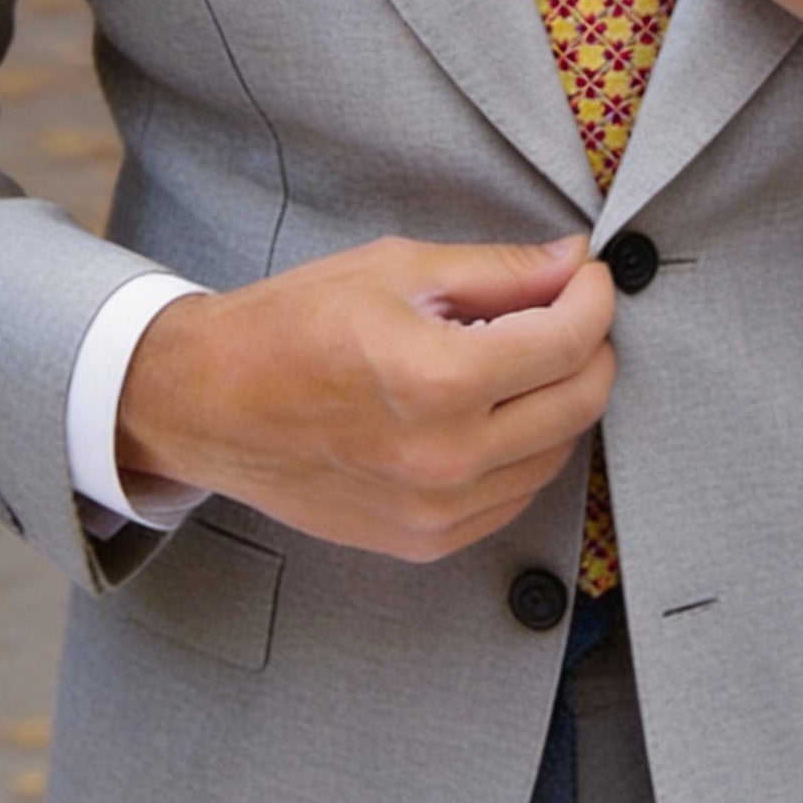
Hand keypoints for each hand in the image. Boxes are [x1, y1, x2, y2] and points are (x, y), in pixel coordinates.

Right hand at [116, 234, 615, 564]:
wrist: (209, 404)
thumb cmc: (290, 326)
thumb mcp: (396, 270)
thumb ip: (497, 271)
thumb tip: (573, 261)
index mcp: (439, 379)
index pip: (569, 340)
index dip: (593, 297)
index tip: (587, 276)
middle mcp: (446, 456)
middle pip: (580, 401)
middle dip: (591, 345)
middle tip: (568, 310)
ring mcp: (438, 510)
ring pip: (557, 453)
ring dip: (560, 400)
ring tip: (521, 358)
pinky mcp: (425, 541)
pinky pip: (515, 496)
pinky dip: (524, 450)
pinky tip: (491, 412)